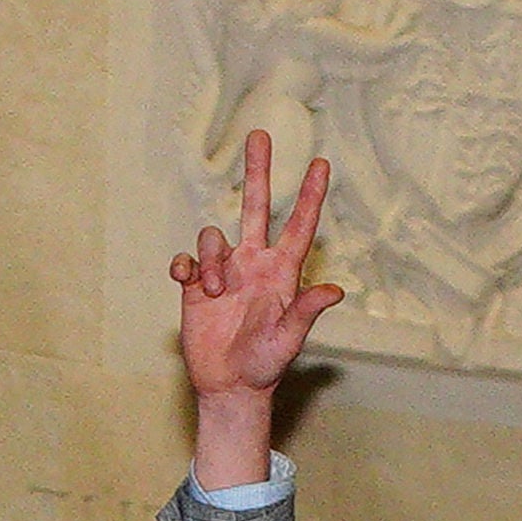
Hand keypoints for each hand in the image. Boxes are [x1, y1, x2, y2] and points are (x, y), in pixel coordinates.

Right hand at [173, 128, 341, 489]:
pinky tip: (188, 283)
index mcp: (281, 272)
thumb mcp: (288, 340)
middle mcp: (254, 263)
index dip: (310, 194)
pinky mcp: (196, 286)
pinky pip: (186, 260)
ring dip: (211, 259)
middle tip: (259, 134)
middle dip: (258, 171)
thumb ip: (306, 312)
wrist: (229, 386)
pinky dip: (185, 266)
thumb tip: (336, 291)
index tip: (321, 163)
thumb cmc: (265, 366)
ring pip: (213, 237)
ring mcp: (224, 272)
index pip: (299, 225)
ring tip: (215, 292)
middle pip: (256, 206)